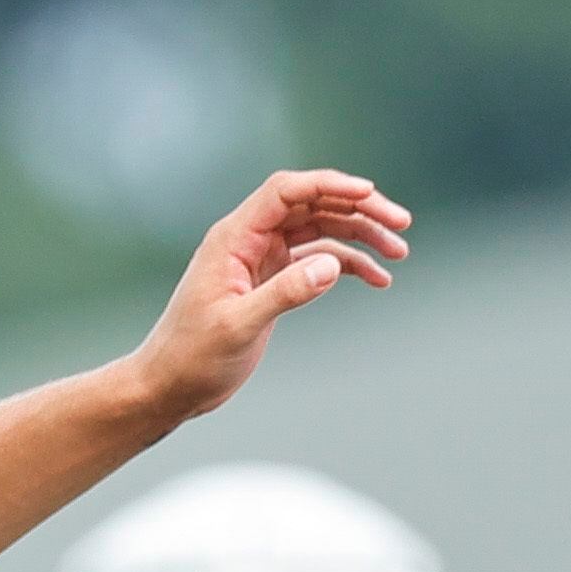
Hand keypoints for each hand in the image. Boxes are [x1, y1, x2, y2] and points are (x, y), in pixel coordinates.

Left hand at [127, 169, 410, 420]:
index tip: (370, 193)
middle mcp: (248, 241)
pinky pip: (317, 260)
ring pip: (320, 230)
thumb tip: (332, 266)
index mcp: (232, 239)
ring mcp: (261, 259)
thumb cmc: (191, 357)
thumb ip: (283, 294)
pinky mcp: (271, 282)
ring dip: (361, 235)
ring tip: (400, 254)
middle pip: (312, 204)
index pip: (286, 192)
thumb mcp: (237, 327)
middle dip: (358, 208)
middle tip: (402, 224)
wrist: (169, 387)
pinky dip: (349, 265)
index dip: (329, 185)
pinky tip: (379, 279)